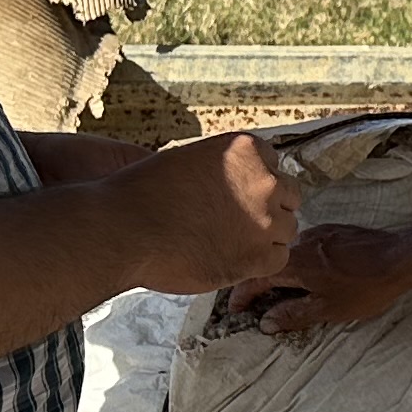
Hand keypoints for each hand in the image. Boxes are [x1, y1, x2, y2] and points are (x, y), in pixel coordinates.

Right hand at [111, 133, 299, 295]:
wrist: (124, 230)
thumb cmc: (143, 195)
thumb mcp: (188, 161)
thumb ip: (220, 169)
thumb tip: (235, 186)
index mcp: (246, 149)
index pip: (272, 164)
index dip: (254, 183)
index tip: (237, 196)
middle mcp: (264, 180)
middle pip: (287, 196)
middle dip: (265, 208)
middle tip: (235, 222)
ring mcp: (265, 219)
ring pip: (285, 229)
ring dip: (264, 236)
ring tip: (228, 242)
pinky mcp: (259, 256)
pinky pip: (277, 258)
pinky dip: (259, 262)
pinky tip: (231, 258)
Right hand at [226, 220, 411, 336]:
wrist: (402, 257)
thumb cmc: (366, 287)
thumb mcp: (328, 309)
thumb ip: (294, 315)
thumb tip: (265, 323)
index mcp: (295, 262)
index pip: (256, 277)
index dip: (241, 295)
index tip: (234, 309)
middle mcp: (302, 243)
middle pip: (270, 263)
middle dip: (258, 283)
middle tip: (253, 303)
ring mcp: (319, 233)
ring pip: (289, 254)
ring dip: (280, 272)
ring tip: (279, 290)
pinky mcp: (335, 231)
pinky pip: (307, 247)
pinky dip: (300, 262)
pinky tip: (309, 274)